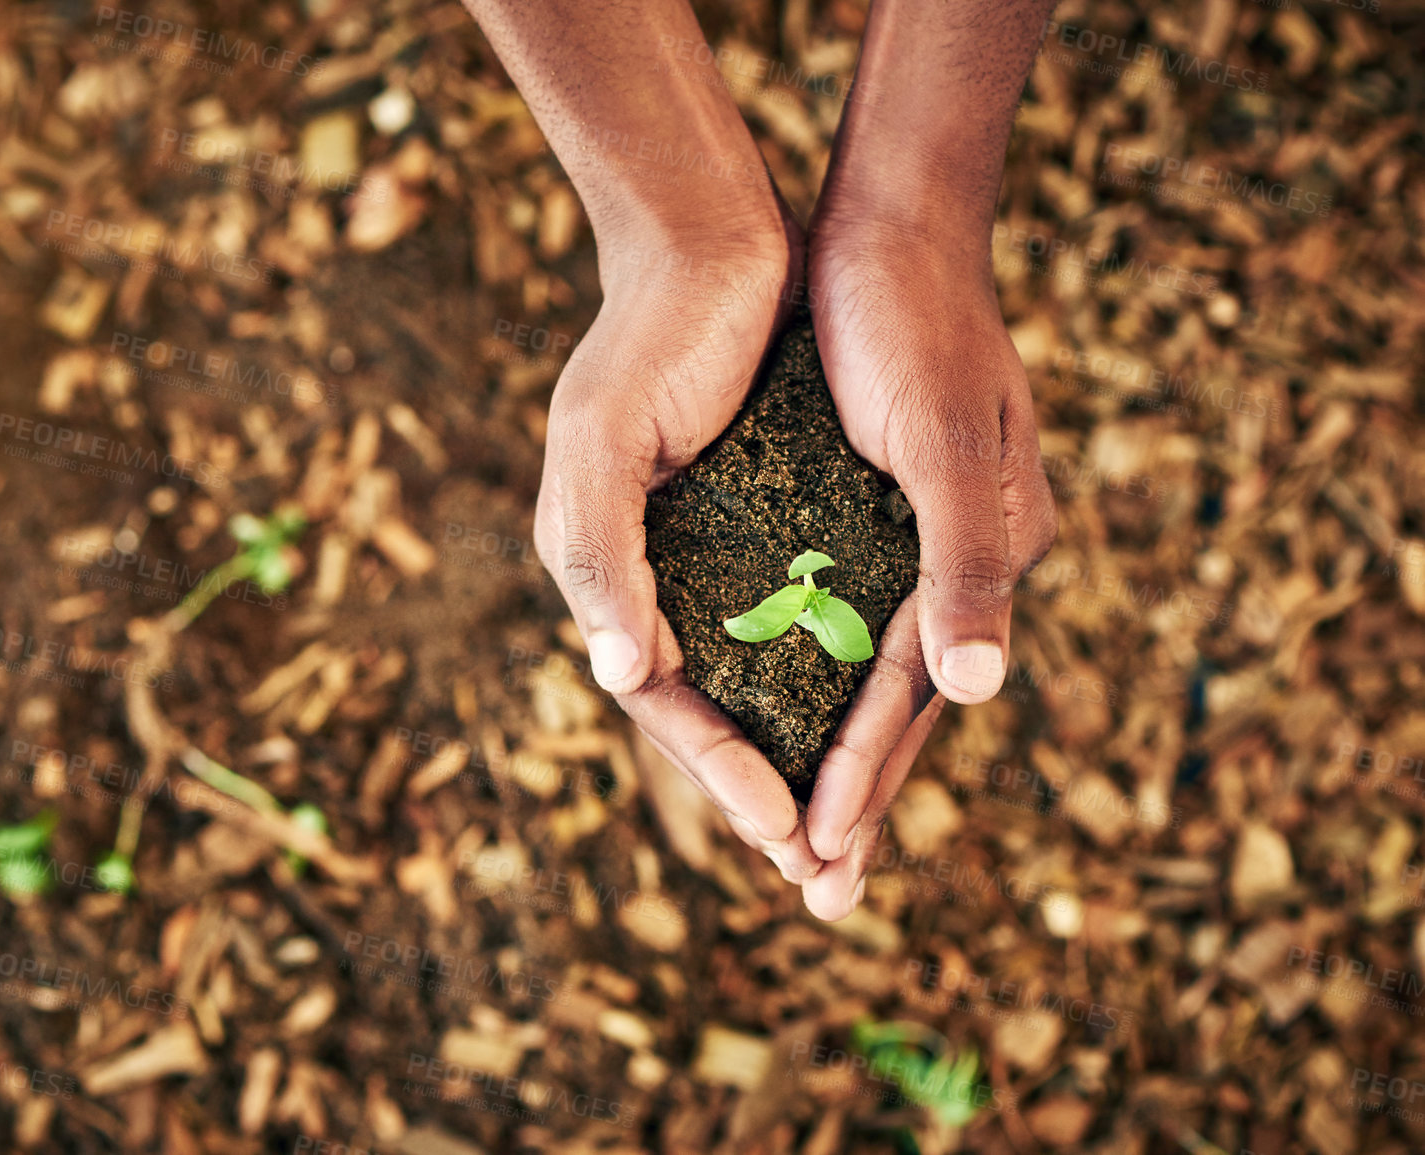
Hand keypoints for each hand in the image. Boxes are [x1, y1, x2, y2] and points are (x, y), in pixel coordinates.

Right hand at [532, 202, 830, 884]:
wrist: (713, 238)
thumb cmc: (649, 338)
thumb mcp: (602, 445)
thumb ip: (600, 558)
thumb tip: (614, 676)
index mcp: (610, 570)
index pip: (662, 700)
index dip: (719, 770)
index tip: (783, 835)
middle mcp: (660, 572)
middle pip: (715, 706)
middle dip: (767, 791)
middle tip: (825, 877)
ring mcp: (716, 547)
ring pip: (763, 674)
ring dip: (805, 748)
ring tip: (852, 826)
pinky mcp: (772, 514)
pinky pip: (802, 614)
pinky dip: (831, 671)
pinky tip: (874, 712)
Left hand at [796, 229, 1056, 918]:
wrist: (891, 219)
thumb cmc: (910, 324)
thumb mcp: (938, 441)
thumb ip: (966, 564)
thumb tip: (979, 693)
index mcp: (983, 555)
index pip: (909, 695)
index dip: (861, 774)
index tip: (813, 856)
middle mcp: (958, 559)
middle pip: (897, 705)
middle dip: (856, 799)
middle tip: (817, 899)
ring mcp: (919, 537)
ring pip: (868, 673)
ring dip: (836, 754)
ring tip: (800, 839)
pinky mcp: (872, 510)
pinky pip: (846, 617)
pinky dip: (817, 676)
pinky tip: (784, 712)